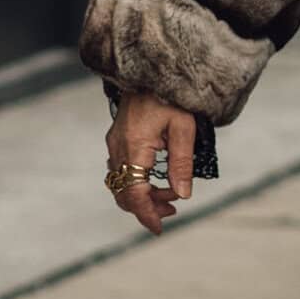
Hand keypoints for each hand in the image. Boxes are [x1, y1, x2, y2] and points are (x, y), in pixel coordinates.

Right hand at [104, 93, 196, 233]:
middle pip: (124, 192)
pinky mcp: (117, 140)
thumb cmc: (172, 96)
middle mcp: (118, 148)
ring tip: (169, 198)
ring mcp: (114, 144)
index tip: (159, 229)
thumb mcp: (185, 128)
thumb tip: (183, 194)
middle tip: (173, 211)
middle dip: (147, 207)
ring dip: (142, 196)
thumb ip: (182, 162)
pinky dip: (135, 183)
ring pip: (121, 183)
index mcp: (135, 146)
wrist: (152, 70)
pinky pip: (120, 171)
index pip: (135, 192)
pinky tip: (155, 182)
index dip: (146, 214)